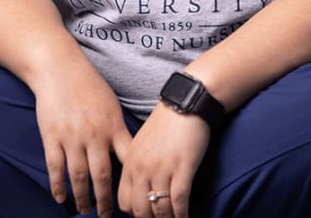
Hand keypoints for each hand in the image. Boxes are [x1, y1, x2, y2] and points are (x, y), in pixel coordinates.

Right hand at [33, 69, 132, 216]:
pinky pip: (55, 168)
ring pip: (78, 176)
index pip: (128, 159)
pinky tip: (60, 198)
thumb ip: (118, 130)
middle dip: (106, 200)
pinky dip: (57, 186)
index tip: (135, 195)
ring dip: (82, 197)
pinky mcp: (51, 138)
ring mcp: (71, 138)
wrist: (60, 70)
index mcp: (113, 126)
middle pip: (102, 175)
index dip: (132, 180)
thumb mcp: (112, 106)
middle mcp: (94, 135)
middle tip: (107, 216)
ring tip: (85, 211)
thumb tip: (131, 153)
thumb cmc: (90, 87)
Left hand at [117, 103, 210, 217]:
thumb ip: (137, 164)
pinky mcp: (182, 168)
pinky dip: (182, 214)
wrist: (187, 103)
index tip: (146, 214)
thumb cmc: (167, 122)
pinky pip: (178, 200)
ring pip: (159, 209)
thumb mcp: (142, 142)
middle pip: (139, 210)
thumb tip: (142, 184)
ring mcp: (162, 169)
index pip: (124, 201)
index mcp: (130, 163)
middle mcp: (142, 169)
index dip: (134, 212)